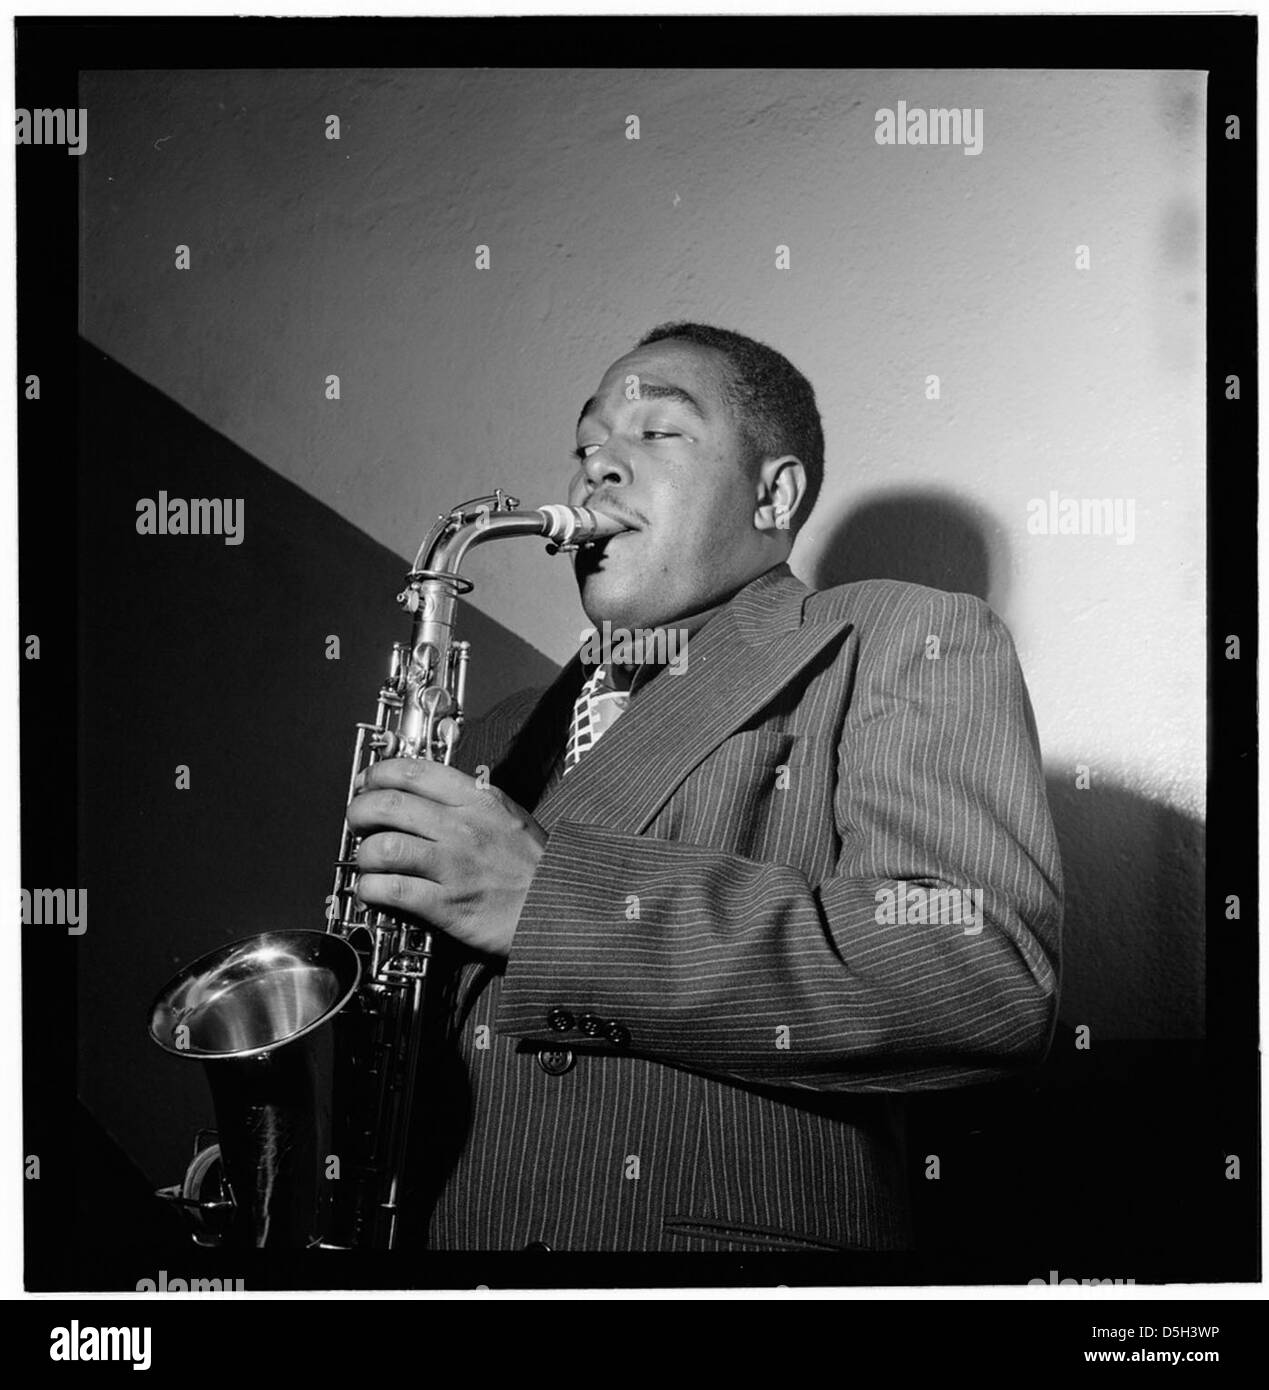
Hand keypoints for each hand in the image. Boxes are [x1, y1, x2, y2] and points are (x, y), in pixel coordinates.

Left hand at [346, 758, 546, 958]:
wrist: (562, 910)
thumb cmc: (538, 868)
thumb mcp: (511, 816)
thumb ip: (472, 800)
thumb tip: (430, 792)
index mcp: (478, 799)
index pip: (412, 771)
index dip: (377, 774)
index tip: (366, 783)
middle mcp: (462, 827)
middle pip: (387, 805)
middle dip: (359, 812)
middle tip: (357, 823)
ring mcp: (453, 865)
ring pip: (383, 847)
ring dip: (364, 855)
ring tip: (368, 862)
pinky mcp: (447, 904)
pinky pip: (391, 890)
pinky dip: (372, 889)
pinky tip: (374, 890)